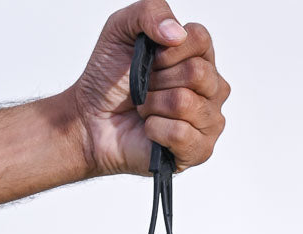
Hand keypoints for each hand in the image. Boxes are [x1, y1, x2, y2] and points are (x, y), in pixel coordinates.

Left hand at [69, 1, 229, 175]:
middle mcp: (211, 89)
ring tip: (145, 110)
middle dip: (157, 80)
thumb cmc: (110, 78)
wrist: (91, 119)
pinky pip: (182, 134)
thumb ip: (150, 11)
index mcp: (200, 57)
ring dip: (153, 106)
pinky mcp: (198, 151)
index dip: (167, 50)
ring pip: (186, 104)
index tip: (149, 59)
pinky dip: (155, 130)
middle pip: (197, 73)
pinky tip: (149, 131)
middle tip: (145, 89)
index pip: (200, 39)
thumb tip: (176, 34)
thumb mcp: (121, 28)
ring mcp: (208, 121)